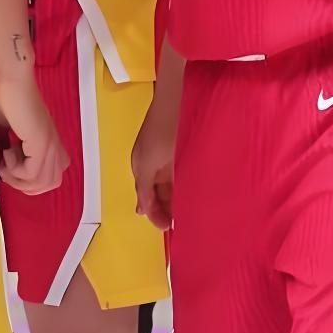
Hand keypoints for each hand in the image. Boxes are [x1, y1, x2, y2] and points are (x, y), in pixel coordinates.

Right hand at [0, 63, 66, 196]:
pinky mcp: (41, 141)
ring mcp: (50, 143)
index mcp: (49, 142)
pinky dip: (15, 169)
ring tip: (6, 159)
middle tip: (7, 167)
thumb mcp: (7, 130)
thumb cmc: (4, 95)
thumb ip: (12, 148)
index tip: (9, 161)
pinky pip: (33, 172)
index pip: (52, 177)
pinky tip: (7, 152)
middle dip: (24, 184)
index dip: (28, 178)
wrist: (8, 76)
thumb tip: (4, 167)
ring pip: (42, 182)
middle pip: (50, 183)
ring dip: (18, 178)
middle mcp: (54, 145)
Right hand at [131, 87, 179, 230]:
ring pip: (170, 188)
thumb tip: (140, 211)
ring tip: (187, 216)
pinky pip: (179, 178)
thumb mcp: (147, 164)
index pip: (146, 199)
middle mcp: (153, 166)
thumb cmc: (160, 132)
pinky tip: (192, 197)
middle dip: (165, 210)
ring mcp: (167, 160)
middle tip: (178, 226)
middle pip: (158, 195)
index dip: (155, 215)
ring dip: (175, 201)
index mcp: (141, 169)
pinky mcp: (180, 152)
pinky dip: (183, 189)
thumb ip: (145, 190)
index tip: (167, 230)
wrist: (175, 102)